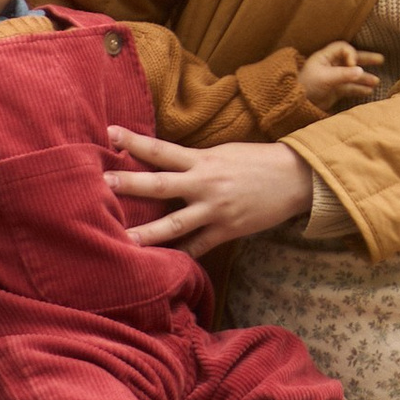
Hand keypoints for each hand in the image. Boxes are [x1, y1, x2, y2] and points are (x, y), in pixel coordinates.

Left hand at [105, 130, 316, 248]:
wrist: (295, 179)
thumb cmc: (257, 161)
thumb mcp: (222, 152)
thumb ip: (193, 160)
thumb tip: (163, 162)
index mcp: (203, 160)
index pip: (161, 149)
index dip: (134, 142)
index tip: (109, 133)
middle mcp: (205, 184)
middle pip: (160, 184)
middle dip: (130, 184)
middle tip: (103, 183)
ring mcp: (215, 210)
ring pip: (175, 224)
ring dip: (148, 233)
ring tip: (123, 239)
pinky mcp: (227, 230)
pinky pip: (199, 246)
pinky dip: (182, 254)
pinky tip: (163, 265)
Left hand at [295, 39, 381, 114]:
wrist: (296, 104)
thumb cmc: (306, 86)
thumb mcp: (325, 78)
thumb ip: (344, 74)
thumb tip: (361, 71)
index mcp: (325, 57)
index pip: (343, 48)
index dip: (351, 54)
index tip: (353, 64)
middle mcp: (330, 65)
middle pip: (351, 59)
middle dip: (366, 60)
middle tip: (380, 60)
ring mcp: (333, 78)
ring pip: (352, 75)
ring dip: (364, 77)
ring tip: (376, 82)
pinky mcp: (334, 90)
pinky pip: (350, 87)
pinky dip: (359, 89)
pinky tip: (369, 91)